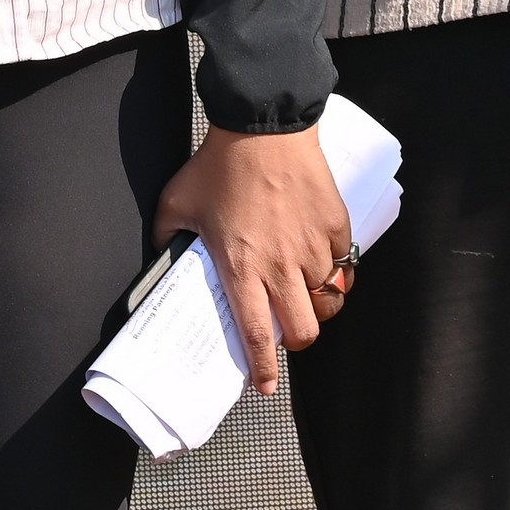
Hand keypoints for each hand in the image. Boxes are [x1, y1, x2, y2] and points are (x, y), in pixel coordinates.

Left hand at [154, 126, 355, 399]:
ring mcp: (313, 246)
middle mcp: (281, 266)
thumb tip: (164, 258)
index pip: (256, 334)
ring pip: (328, 298)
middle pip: (305, 329)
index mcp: (241, 269)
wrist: (263, 124)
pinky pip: (344, 262)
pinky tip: (322, 260)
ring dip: (317, 303)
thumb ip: (168, 240)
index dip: (262, 368)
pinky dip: (336, 269)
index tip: (264, 385)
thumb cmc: (219, 164)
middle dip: (297, 340)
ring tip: (306, 294)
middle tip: (288, 331)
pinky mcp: (336, 225)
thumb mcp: (176, 205)